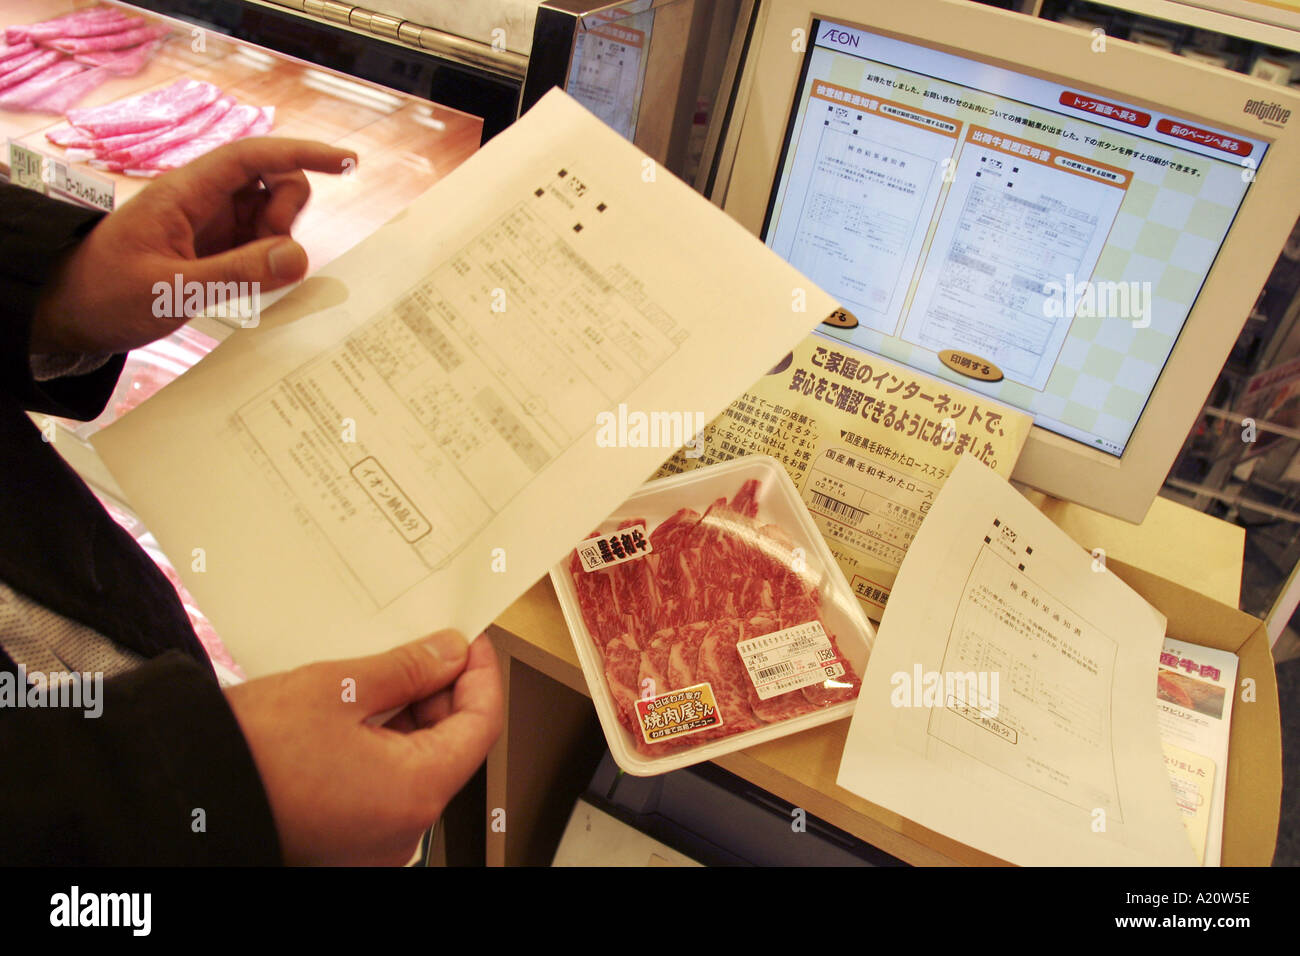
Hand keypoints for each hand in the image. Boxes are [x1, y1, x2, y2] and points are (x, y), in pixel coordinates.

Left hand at [30, 137, 355, 355]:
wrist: (70, 315)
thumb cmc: (106, 294)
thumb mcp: (171, 289)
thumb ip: (237, 273)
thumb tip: (299, 256)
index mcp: (186, 192)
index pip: (254, 157)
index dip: (303, 154)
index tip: (346, 163)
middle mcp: (205, 201)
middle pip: (274, 183)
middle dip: (287, 217)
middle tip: (262, 259)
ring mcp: (213, 226)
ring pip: (273, 217)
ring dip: (277, 246)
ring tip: (241, 281)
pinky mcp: (217, 251)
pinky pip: (262, 247)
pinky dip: (268, 264)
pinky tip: (246, 291)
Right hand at [224, 630, 503, 865]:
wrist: (182, 788)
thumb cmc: (251, 750)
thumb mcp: (340, 688)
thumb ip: (408, 669)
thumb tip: (449, 653)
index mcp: (415, 792)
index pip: (481, 725)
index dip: (480, 675)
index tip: (468, 642)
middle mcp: (403, 827)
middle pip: (452, 747)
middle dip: (443, 692)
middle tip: (425, 646)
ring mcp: (375, 839)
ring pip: (418, 765)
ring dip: (412, 716)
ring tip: (388, 669)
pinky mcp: (347, 838)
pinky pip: (386, 784)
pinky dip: (385, 744)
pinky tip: (364, 705)